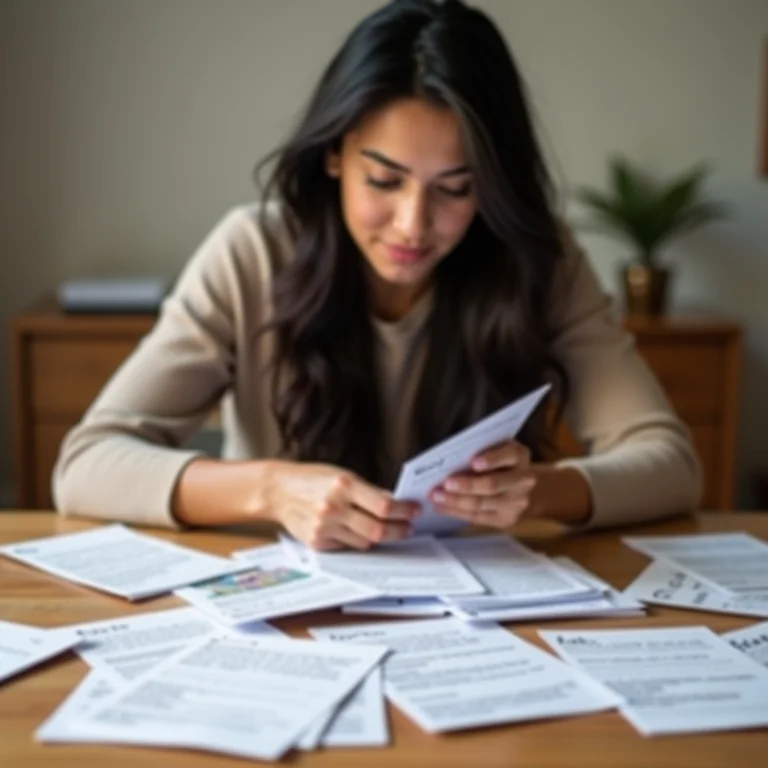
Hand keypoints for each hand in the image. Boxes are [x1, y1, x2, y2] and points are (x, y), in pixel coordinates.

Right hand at [263, 460, 419, 550]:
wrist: (278, 490)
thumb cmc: (313, 479)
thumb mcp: (342, 476)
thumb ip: (368, 491)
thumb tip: (396, 504)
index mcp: (344, 485)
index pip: (384, 506)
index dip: (404, 511)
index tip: (415, 511)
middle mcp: (334, 507)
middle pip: (377, 530)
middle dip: (398, 530)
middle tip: (408, 528)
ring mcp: (324, 527)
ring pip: (365, 542)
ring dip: (379, 538)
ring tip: (387, 530)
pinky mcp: (317, 543)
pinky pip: (347, 546)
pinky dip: (357, 541)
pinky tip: (359, 532)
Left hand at [429, 441, 535, 527]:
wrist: (522, 487)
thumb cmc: (500, 462)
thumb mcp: (496, 448)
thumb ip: (481, 450)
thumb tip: (450, 462)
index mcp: (520, 456)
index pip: (509, 455)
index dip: (492, 459)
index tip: (473, 462)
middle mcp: (524, 480)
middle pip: (492, 485)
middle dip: (467, 485)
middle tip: (444, 483)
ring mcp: (517, 503)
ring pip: (482, 504)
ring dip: (455, 501)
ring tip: (436, 497)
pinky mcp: (507, 519)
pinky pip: (478, 517)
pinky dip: (456, 512)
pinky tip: (441, 507)